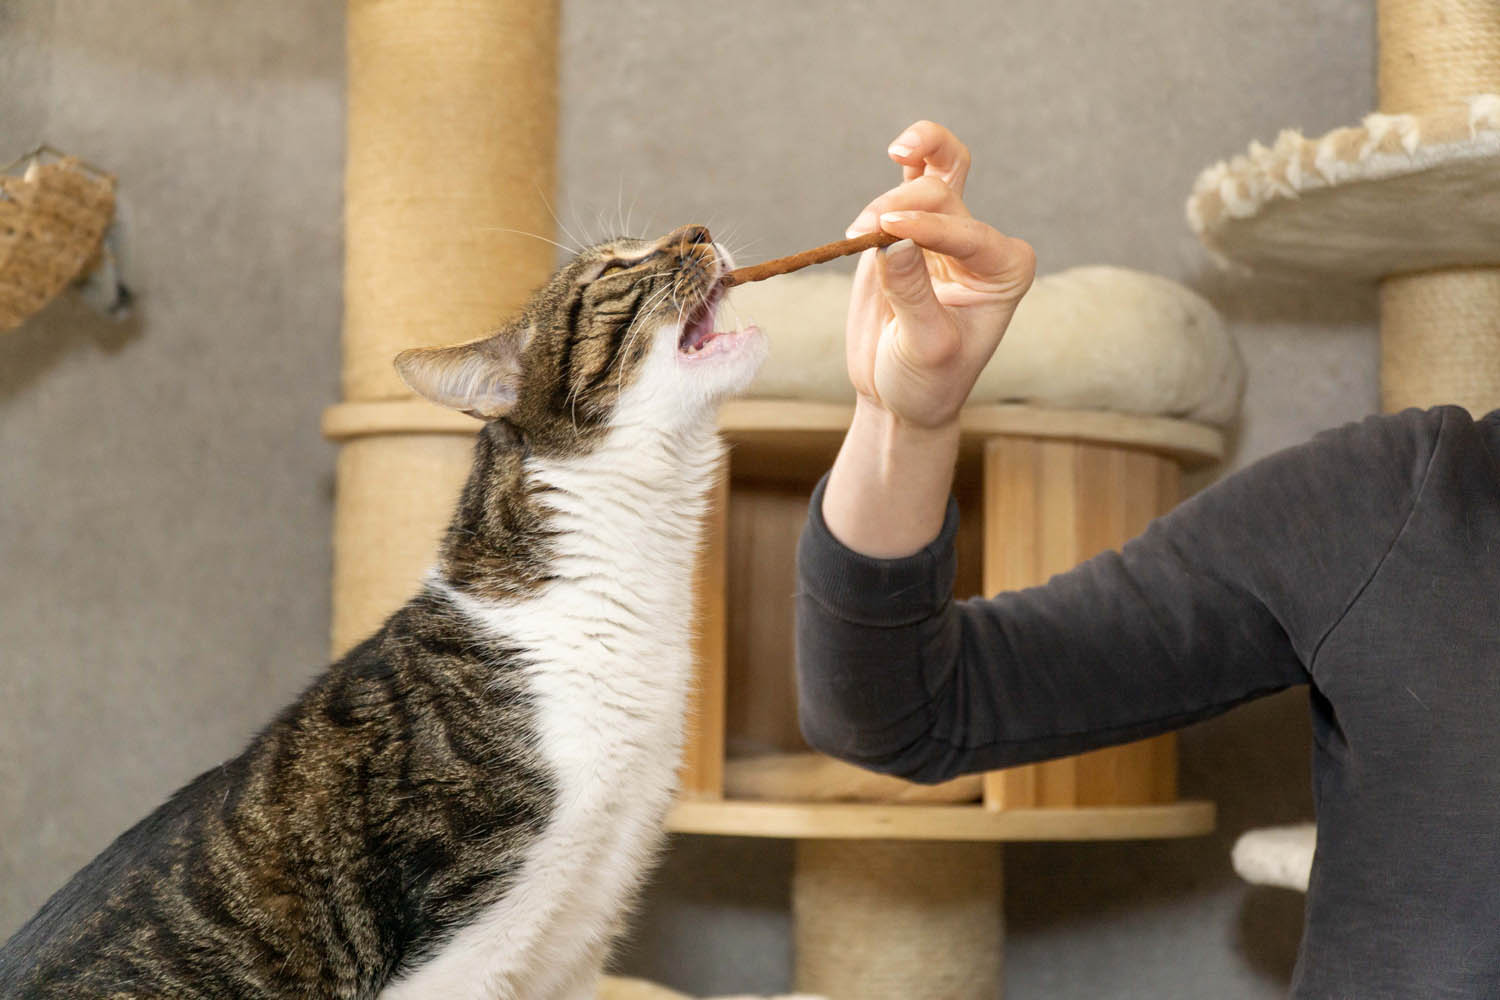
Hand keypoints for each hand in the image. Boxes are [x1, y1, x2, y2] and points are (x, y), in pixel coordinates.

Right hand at [844, 121, 1035, 429]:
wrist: (901, 396)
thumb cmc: (927, 380)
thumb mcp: (925, 346)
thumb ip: (912, 292)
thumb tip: (891, 239)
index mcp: (1005, 271)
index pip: (966, 234)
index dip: (926, 228)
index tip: (887, 231)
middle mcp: (982, 246)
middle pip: (944, 198)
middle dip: (901, 208)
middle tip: (864, 232)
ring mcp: (945, 233)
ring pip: (933, 177)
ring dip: (893, 193)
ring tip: (859, 229)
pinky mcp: (910, 229)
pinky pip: (919, 176)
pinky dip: (913, 156)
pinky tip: (900, 149)